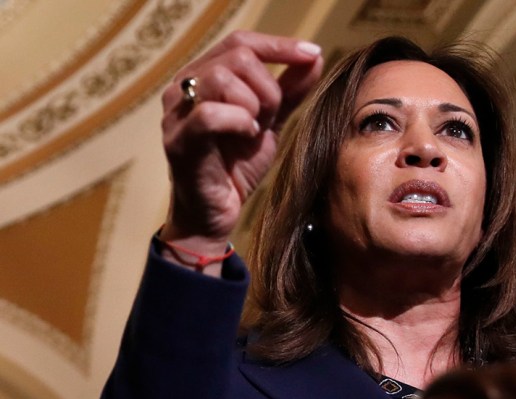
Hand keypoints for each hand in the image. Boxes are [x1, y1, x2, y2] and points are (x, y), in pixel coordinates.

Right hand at [158, 31, 322, 256]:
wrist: (216, 214)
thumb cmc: (236, 166)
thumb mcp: (270, 122)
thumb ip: (288, 90)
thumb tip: (313, 57)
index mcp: (202, 76)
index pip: (240, 42)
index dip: (279, 46)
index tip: (312, 53)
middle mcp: (182, 87)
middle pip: (237, 57)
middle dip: (268, 88)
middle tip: (270, 119)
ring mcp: (176, 113)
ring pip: (222, 79)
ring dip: (254, 105)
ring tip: (255, 131)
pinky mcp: (178, 141)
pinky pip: (210, 115)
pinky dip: (239, 123)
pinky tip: (246, 138)